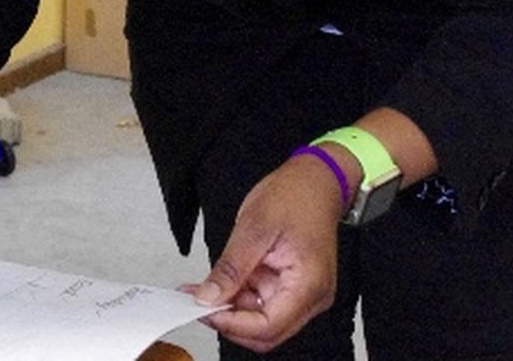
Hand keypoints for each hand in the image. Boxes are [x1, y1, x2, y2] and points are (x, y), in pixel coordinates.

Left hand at [184, 153, 343, 353]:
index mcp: (308, 284)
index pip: (268, 327)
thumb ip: (231, 268)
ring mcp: (302, 293)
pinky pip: (262, 303)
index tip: (203, 310)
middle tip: (198, 302)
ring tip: (202, 290)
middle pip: (266, 332)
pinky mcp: (291, 286)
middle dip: (230, 320)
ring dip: (231, 309)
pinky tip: (219, 284)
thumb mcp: (254, 227)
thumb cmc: (295, 195)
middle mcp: (311, 297)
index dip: (232, 324)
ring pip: (261, 320)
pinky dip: (238, 297)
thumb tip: (208, 298)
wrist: (314, 180)